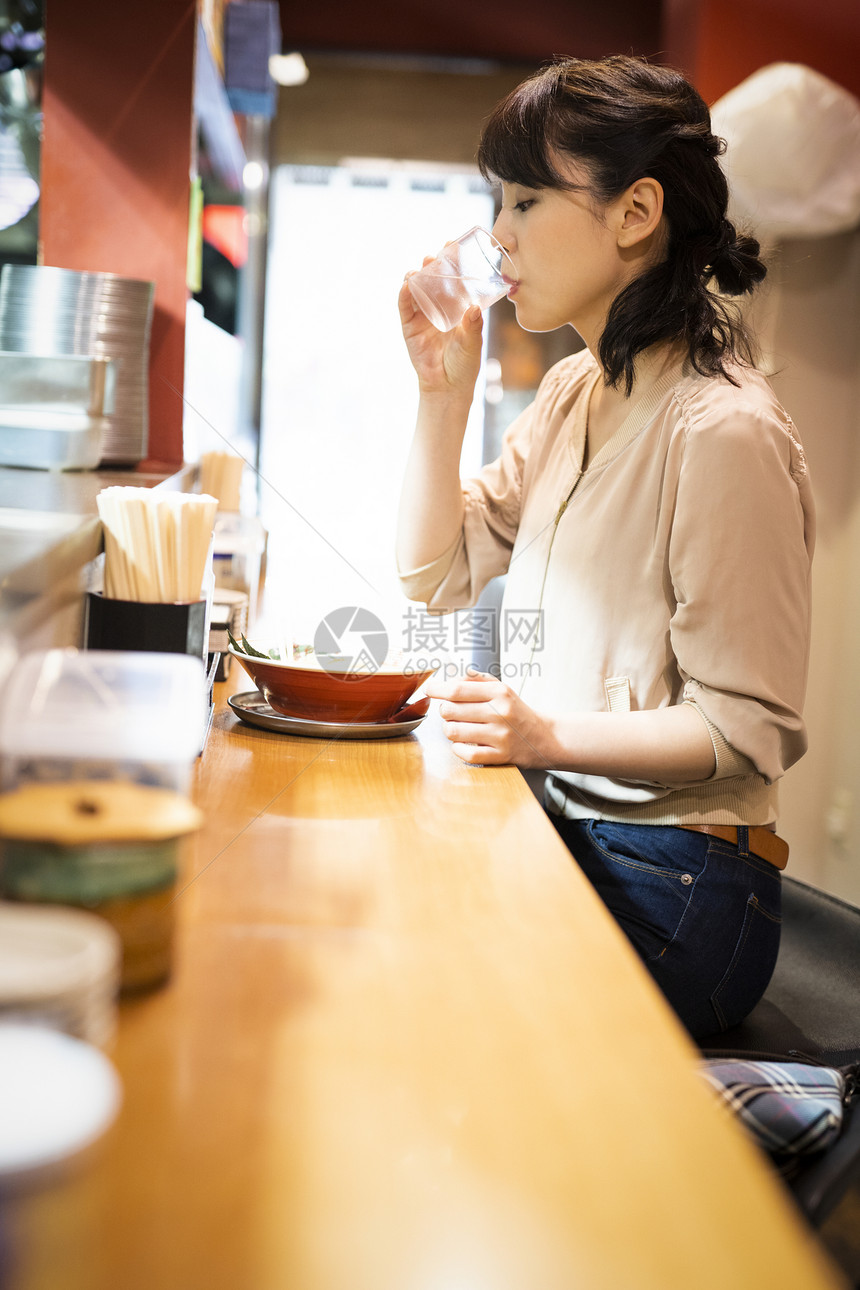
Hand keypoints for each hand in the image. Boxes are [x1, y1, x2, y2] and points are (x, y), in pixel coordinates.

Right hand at [398, 264, 483, 398]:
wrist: (447, 387)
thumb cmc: (464, 364)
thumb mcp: (472, 343)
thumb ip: (473, 327)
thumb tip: (474, 308)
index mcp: (457, 307)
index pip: (453, 278)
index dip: (452, 261)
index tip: (453, 245)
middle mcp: (439, 307)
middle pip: (433, 279)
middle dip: (433, 264)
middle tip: (437, 254)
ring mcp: (422, 316)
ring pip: (417, 289)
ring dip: (417, 275)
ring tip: (422, 267)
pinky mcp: (409, 327)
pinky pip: (405, 308)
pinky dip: (404, 295)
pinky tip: (407, 285)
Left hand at [424, 667, 556, 767]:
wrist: (542, 737)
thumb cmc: (515, 711)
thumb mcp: (501, 688)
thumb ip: (475, 679)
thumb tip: (450, 676)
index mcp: (499, 693)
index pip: (458, 689)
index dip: (438, 689)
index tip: (430, 689)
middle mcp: (500, 713)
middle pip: (450, 710)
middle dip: (444, 711)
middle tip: (451, 712)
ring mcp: (500, 736)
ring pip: (454, 731)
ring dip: (449, 729)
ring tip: (457, 727)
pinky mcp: (500, 756)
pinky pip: (465, 754)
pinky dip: (458, 748)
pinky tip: (464, 743)